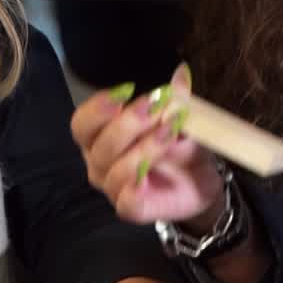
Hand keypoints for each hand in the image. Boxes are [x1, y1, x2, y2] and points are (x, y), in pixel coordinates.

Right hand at [70, 64, 225, 228]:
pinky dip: (134, 191)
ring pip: (115, 171)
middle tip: (155, 107)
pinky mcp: (132, 209)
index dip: (98, 108)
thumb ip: (175, 99)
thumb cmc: (177, 142)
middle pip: (99, 145)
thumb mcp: (179, 116)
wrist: (199, 178)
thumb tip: (181, 74)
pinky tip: (147, 179)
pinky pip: (126, 204)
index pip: (83, 123)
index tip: (124, 91)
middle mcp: (100, 161)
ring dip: (143, 149)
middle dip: (127, 124)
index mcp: (101, 135)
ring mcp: (114, 188)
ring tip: (170, 132)